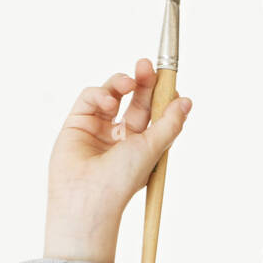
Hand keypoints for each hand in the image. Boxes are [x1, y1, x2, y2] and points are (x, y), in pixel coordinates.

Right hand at [44, 58, 192, 262]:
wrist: (86, 198)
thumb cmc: (121, 181)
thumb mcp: (152, 148)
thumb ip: (170, 123)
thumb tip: (186, 101)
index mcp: (141, 146)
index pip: (153, 112)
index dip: (160, 94)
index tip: (167, 79)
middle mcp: (120, 137)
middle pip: (135, 100)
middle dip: (143, 81)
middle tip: (147, 65)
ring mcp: (98, 129)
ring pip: (112, 94)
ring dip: (121, 83)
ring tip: (127, 83)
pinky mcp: (77, 123)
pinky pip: (90, 98)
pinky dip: (100, 94)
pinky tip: (108, 105)